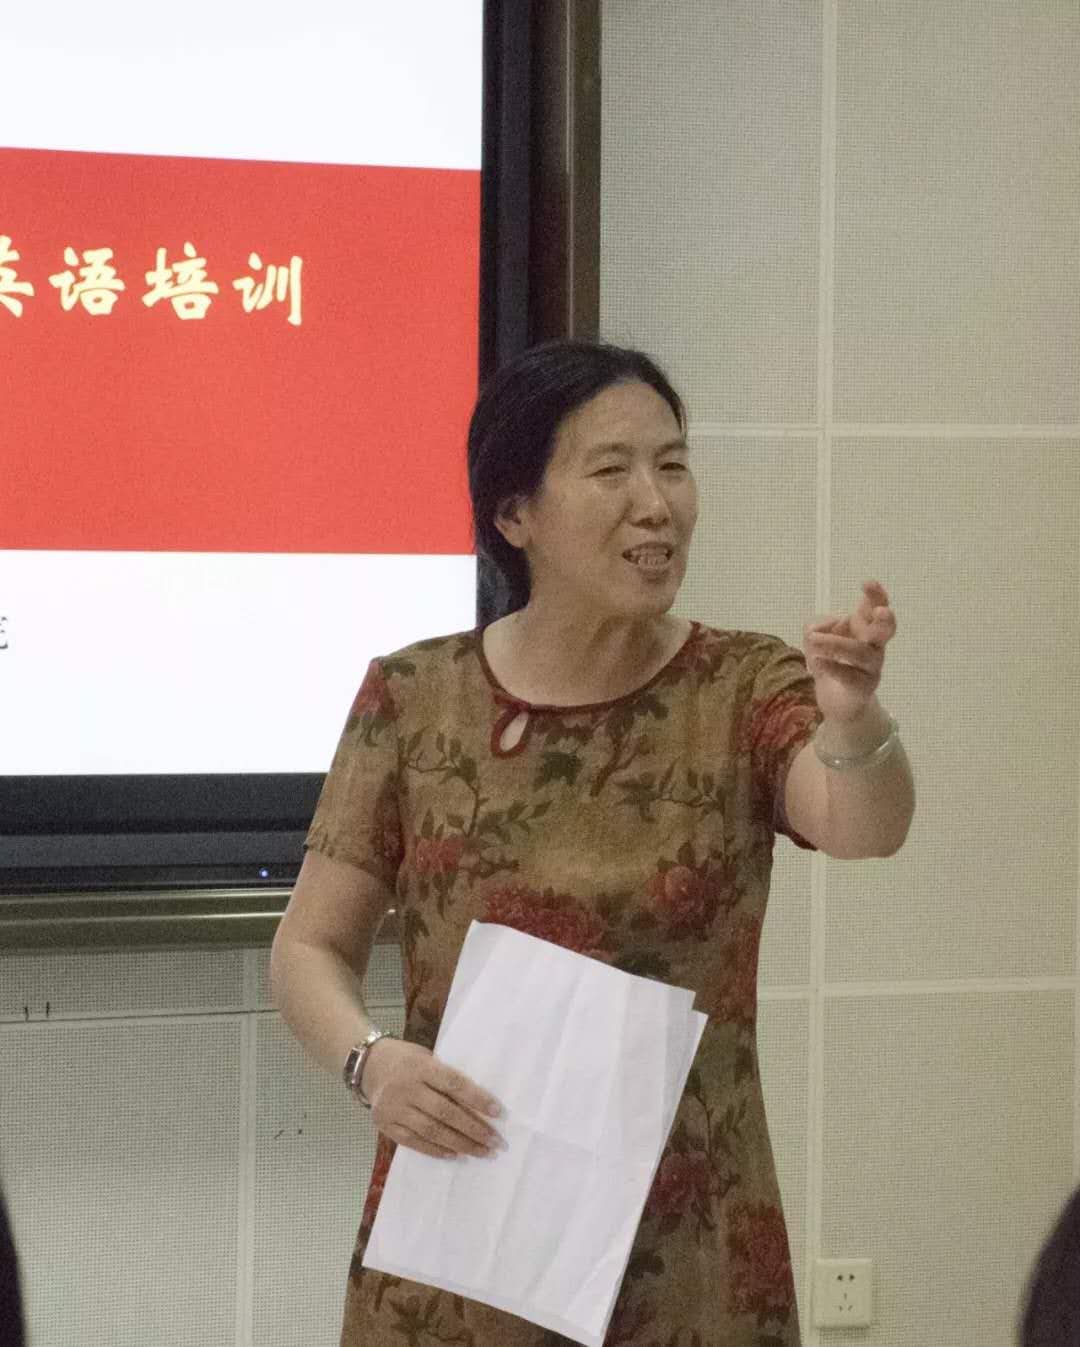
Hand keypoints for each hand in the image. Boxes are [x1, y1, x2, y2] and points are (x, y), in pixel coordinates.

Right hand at [361, 1037, 506, 1159]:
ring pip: (432, 1131)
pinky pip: (414, 1142)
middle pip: (445, 1112)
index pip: (454, 1084)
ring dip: (461, 1144)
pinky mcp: (385, 1125)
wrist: (368, 1065)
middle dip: (474, 1129)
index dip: (477, 1099)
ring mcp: (393, 1108)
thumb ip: (446, 1077)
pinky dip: (436, 1150)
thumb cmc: (408, 1060)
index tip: (498, 1113)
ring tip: (482, 1152)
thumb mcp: (427, 1058)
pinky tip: (456, 1154)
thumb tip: (479, 1103)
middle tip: (496, 1142)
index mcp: (421, 1066)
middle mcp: (406, 1087)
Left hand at [803, 580, 897, 724]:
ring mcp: (872, 668)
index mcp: (865, 629)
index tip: (867, 582)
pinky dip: (834, 667)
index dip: (876, 596)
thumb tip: (821, 629)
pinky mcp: (864, 688)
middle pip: (885, 630)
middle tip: (879, 612)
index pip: (875, 608)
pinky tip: (818, 662)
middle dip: (884, 619)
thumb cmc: (831, 664)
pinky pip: (851, 676)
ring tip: (813, 640)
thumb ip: (816, 628)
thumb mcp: (817, 641)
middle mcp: (874, 646)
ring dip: (836, 643)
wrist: (837, 704)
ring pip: (860, 652)